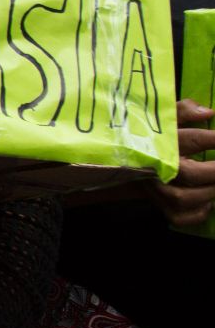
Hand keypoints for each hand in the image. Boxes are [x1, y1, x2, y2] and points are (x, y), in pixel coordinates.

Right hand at [151, 100, 214, 225]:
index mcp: (160, 142)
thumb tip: (208, 112)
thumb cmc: (152, 135)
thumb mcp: (164, 117)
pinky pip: (178, 217)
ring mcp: (156, 188)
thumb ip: (184, 110)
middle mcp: (156, 167)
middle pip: (190, 173)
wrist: (121, 158)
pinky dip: (198, 214)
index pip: (194, 139)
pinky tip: (208, 203)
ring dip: (210, 192)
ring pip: (184, 198)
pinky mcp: (158, 205)